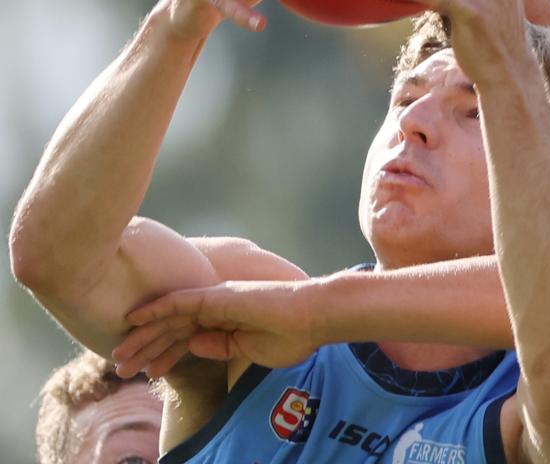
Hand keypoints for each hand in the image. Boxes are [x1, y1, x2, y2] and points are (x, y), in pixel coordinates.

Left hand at [112, 280, 320, 377]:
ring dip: (142, 336)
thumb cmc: (292, 336)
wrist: (313, 318)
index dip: (164, 355)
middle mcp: (216, 308)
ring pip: (169, 317)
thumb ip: (220, 347)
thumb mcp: (248, 350)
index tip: (147, 372)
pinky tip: (134, 319)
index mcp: (225, 322)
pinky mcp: (216, 296)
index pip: (185, 338)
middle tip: (119, 368)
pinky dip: (155, 308)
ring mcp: (215, 300)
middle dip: (144, 348)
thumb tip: (192, 345)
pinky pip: (179, 301)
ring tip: (118, 356)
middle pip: (171, 328)